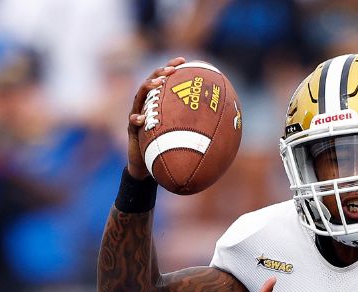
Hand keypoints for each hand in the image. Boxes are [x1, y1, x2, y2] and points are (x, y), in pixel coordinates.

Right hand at [125, 56, 187, 178]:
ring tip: (157, 85)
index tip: (184, 60)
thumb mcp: (183, 132)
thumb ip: (197, 124)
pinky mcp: (132, 128)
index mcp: (158, 100)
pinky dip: (136, 119)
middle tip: (171, 71)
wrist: (147, 164)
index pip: (164, 79)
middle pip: (151, 82)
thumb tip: (225, 121)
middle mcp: (147, 104)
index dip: (172, 66)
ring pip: (139, 96)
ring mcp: (137, 114)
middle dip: (160, 72)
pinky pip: (132, 122)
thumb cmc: (167, 145)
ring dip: (148, 88)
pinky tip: (141, 118)